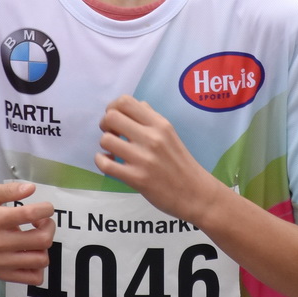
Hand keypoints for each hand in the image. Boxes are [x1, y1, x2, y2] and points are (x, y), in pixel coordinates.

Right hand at [0, 181, 56, 283]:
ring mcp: (2, 262)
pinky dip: (38, 267)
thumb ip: (9, 189)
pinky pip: (32, 278)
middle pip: (42, 240)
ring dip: (44, 247)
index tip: (45, 208)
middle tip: (42, 222)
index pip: (31, 214)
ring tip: (35, 239)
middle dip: (49, 227)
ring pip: (41, 260)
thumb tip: (31, 188)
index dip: (46, 209)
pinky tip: (30, 255)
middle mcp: (0, 243)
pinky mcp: (2, 274)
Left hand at [95, 95, 225, 222]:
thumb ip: (152, 118)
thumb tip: (135, 105)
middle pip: (111, 117)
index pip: (125, 102)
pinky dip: (101, 161)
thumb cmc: (182, 163)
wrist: (196, 194)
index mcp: (159, 124)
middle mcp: (151, 138)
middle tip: (112, 134)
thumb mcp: (171, 134)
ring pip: (106, 140)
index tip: (116, 118)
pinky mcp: (136, 178)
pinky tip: (109, 161)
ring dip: (105, 145)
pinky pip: (105, 164)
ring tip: (113, 150)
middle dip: (105, 124)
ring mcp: (143, 158)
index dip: (113, 107)